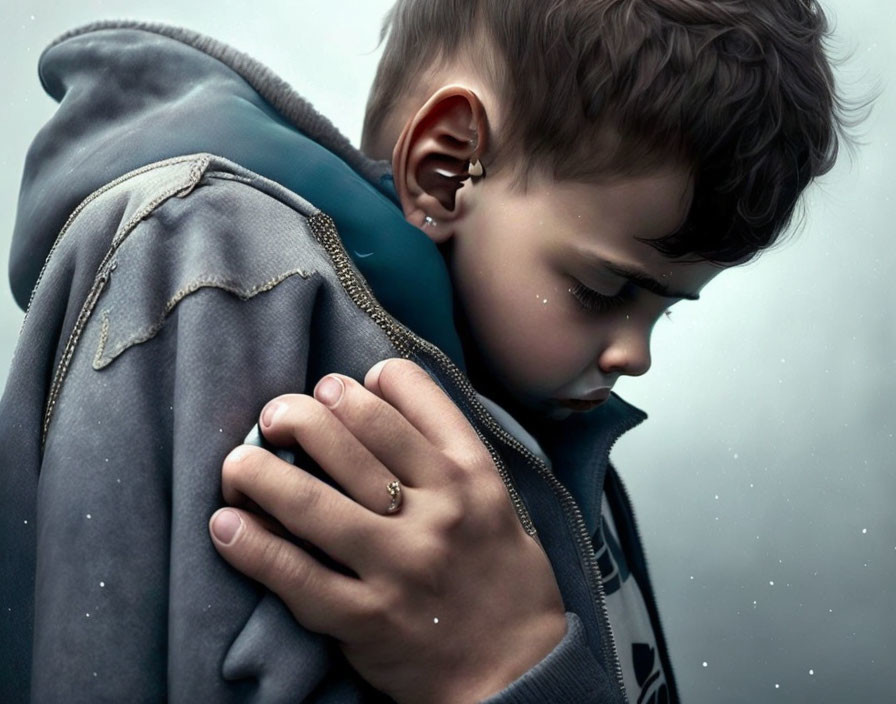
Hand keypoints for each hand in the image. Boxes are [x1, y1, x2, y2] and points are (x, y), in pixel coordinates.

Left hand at [209, 359, 565, 703]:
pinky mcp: (368, 619)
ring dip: (259, 471)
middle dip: (301, 412)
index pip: (413, 397)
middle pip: (353, 436)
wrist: (521, 670)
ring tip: (238, 463)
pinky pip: (297, 576)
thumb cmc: (504, 578)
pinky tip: (224, 525)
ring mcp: (400, 565)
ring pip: (313, 501)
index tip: (337, 387)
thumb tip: (378, 400)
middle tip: (278, 415)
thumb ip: (448, 455)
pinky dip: (252, 547)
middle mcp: (438, 511)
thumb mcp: (497, 501)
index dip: (365, 381)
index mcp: (471, 475)